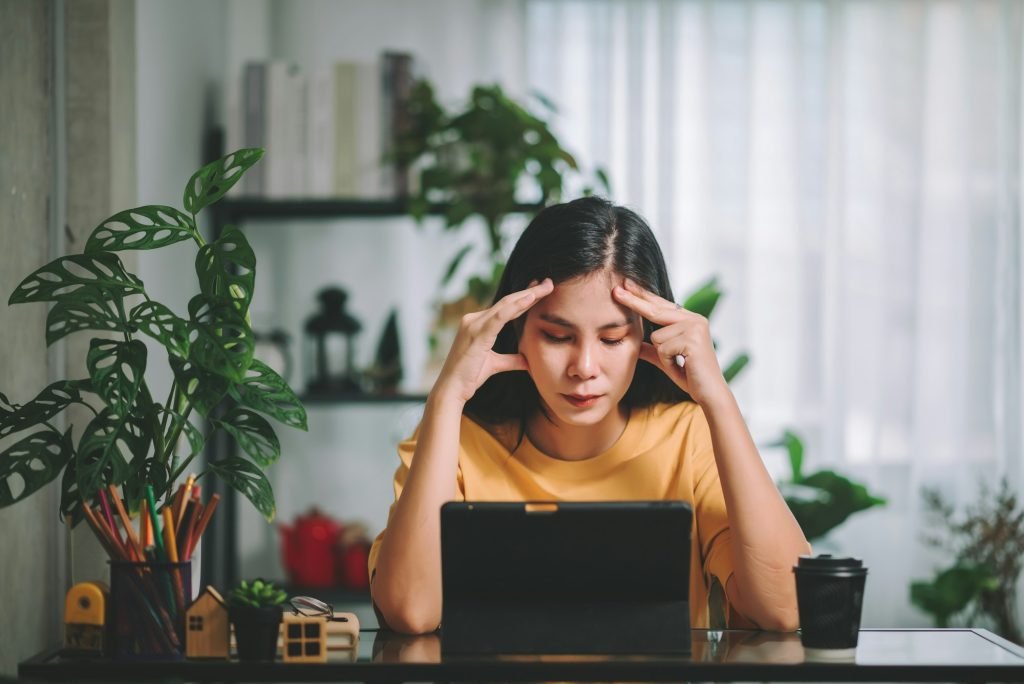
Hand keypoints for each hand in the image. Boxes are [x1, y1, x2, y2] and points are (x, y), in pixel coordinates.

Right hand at [434, 279, 553, 403]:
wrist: (451, 389)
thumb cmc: (468, 377)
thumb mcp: (494, 365)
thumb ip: (510, 360)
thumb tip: (527, 361)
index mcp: (477, 324)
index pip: (504, 308)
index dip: (523, 298)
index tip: (540, 290)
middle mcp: (474, 320)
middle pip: (507, 302)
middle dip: (529, 292)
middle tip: (548, 282)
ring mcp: (474, 324)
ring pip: (505, 305)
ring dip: (527, 295)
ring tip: (545, 287)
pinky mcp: (477, 333)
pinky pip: (499, 316)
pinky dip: (516, 306)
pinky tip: (530, 298)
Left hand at [612, 278, 730, 407]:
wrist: (710, 393)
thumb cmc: (691, 377)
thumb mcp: (666, 361)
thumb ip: (652, 351)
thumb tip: (634, 344)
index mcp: (690, 320)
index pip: (661, 305)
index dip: (642, 296)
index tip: (626, 285)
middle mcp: (695, 319)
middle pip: (655, 310)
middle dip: (634, 302)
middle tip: (615, 290)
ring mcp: (695, 327)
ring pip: (656, 336)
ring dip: (663, 355)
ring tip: (680, 363)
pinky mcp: (692, 340)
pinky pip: (662, 348)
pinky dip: (668, 361)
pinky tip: (683, 366)